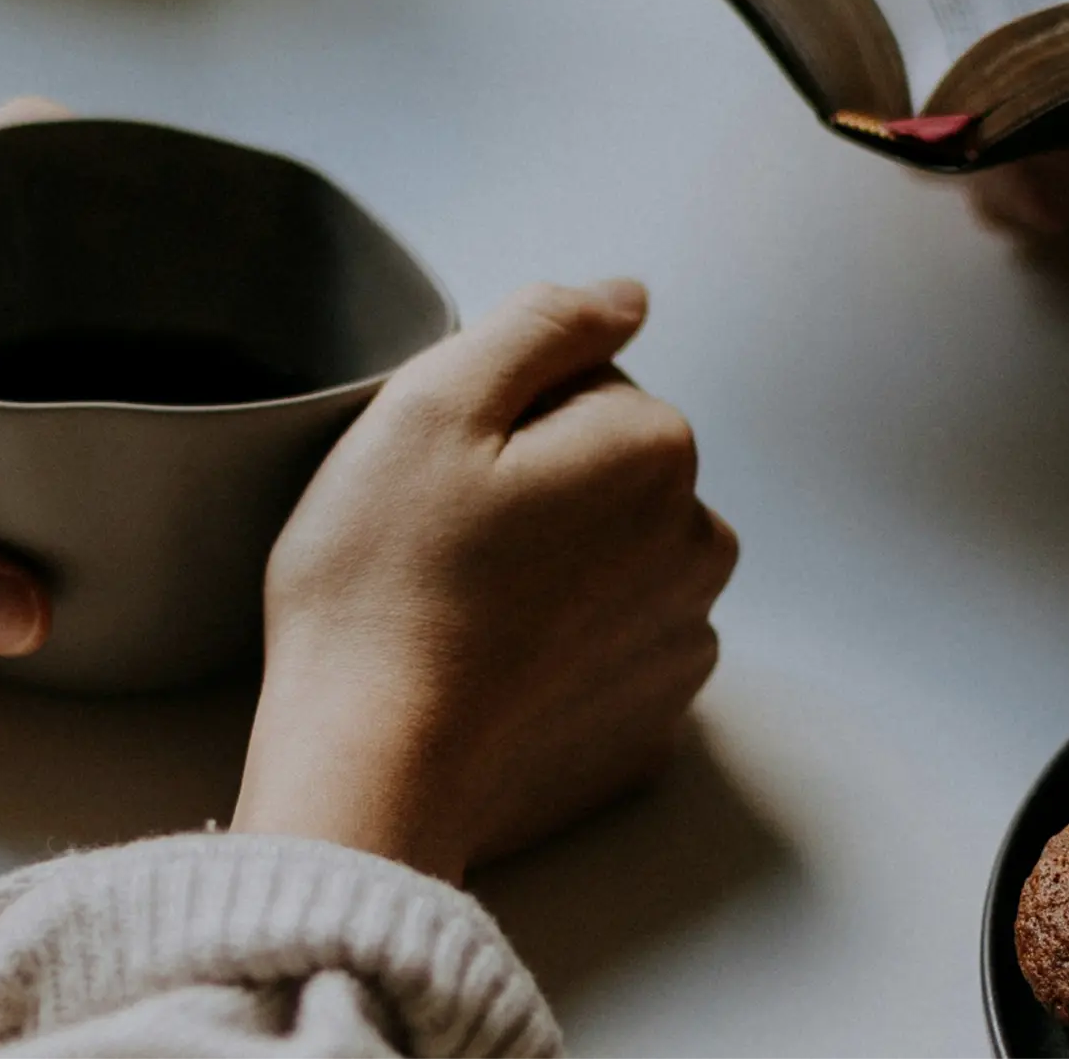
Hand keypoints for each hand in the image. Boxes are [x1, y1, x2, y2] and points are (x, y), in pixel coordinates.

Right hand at [228, 280, 737, 881]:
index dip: (496, 417)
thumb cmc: (383, 582)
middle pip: (606, 474)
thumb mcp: (435, 402)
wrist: (370, 771)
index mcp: (656, 451)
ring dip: (550, 572)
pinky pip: (604, 656)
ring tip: (457, 612)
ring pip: (608, 564)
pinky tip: (485, 673)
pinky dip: (555, 657)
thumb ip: (544, 323)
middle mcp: (699, 546)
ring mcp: (681, 647)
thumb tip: (627, 296)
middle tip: (438, 541)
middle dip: (535, 489)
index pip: (583, 383)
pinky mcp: (648, 731)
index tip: (442, 474)